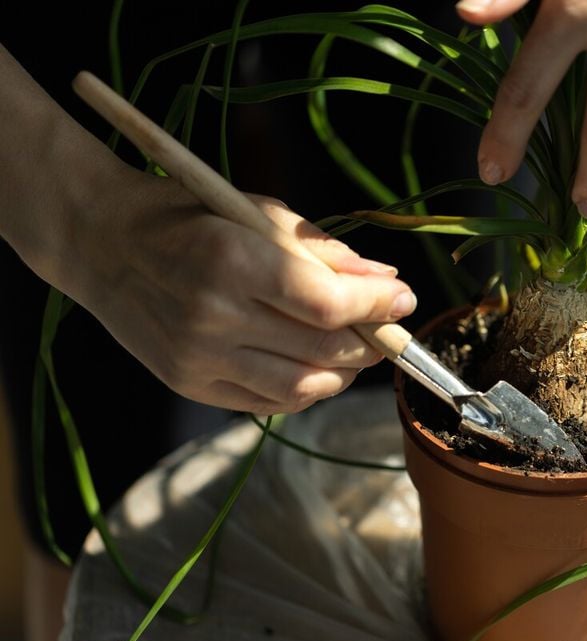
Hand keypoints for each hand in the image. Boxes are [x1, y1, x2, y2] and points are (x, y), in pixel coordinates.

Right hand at [62, 167, 416, 414]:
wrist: (100, 241)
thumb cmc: (188, 214)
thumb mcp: (258, 211)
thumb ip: (325, 251)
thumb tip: (387, 283)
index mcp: (232, 262)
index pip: (327, 304)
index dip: (377, 307)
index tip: (406, 299)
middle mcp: (213, 317)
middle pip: (323, 351)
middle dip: (371, 343)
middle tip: (387, 328)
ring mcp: (198, 358)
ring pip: (302, 387)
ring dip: (345, 374)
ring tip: (357, 352)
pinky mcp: (189, 384)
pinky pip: (269, 403)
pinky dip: (307, 391)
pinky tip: (318, 369)